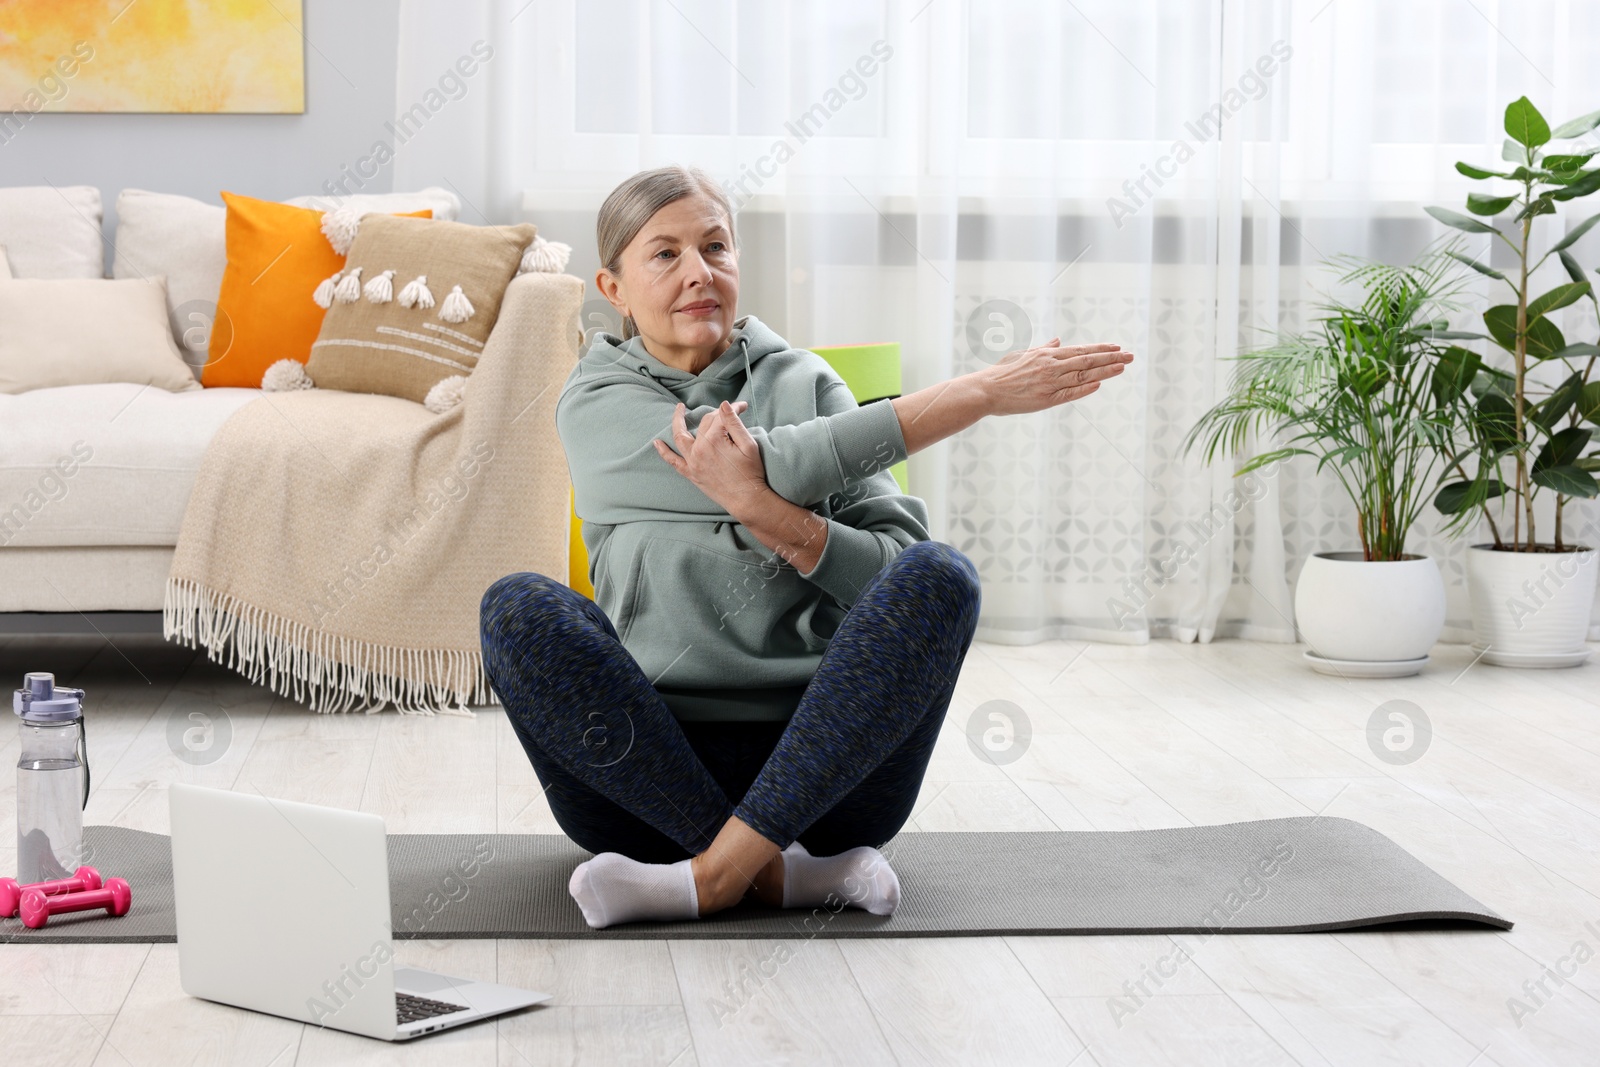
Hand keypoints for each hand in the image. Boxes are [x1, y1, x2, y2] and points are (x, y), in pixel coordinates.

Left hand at [652, 400, 770, 515]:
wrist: (746, 499)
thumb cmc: (750, 472)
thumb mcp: (749, 444)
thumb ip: (734, 422)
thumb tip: (724, 404)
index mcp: (714, 440)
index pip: (721, 416)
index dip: (734, 409)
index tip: (744, 407)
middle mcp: (699, 449)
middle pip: (705, 423)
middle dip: (718, 414)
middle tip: (732, 412)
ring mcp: (692, 462)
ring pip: (680, 436)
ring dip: (677, 421)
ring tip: (679, 409)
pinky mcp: (691, 473)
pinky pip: (673, 461)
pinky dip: (664, 452)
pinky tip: (657, 442)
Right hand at [978, 338, 1133, 415]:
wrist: (985, 390)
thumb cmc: (1002, 373)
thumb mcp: (1023, 355)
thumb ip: (1043, 348)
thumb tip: (1058, 340)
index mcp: (1046, 355)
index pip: (1080, 350)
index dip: (1100, 349)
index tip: (1117, 348)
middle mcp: (1051, 366)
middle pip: (1087, 361)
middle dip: (1111, 358)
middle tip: (1130, 355)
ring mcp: (1049, 382)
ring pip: (1082, 375)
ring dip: (1104, 371)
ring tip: (1122, 366)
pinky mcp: (1045, 399)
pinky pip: (1069, 393)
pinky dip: (1085, 388)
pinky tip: (1100, 384)